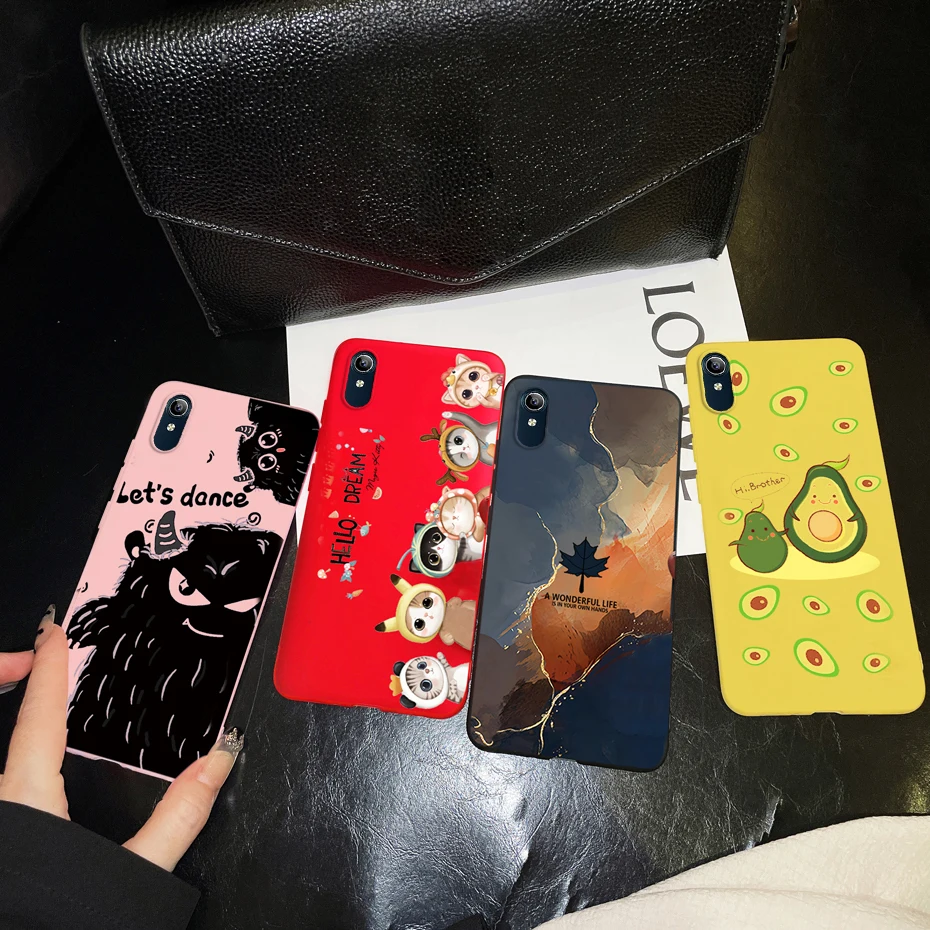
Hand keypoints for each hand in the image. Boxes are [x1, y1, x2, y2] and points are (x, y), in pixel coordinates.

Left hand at [0, 606, 241, 870]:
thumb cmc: (58, 921)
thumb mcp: (132, 869)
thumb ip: (179, 814)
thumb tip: (219, 760)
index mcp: (28, 801)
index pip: (40, 717)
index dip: (51, 667)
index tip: (54, 628)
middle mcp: (2, 806)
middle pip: (10, 729)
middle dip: (29, 682)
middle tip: (49, 649)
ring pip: (5, 759)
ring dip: (27, 720)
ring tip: (51, 695)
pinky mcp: (5, 840)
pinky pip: (7, 782)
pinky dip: (25, 755)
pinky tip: (47, 767)